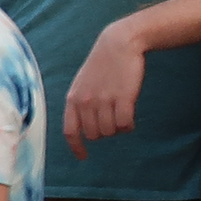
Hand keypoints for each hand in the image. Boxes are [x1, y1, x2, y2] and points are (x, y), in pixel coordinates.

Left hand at [62, 21, 146, 156]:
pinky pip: (125, 124)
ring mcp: (104, 100)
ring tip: (121, 114)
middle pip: (94, 134)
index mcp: (73, 99)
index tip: (83, 157)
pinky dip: (128, 126)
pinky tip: (130, 119)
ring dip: (117, 128)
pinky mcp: (123, 97)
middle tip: (112, 120)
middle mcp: (86, 102)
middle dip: (104, 132)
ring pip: (110, 131)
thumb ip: (80, 104)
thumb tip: (82, 128)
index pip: (70, 131)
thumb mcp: (82, 84)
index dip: (77, 147)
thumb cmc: (102, 65)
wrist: (119, 43)